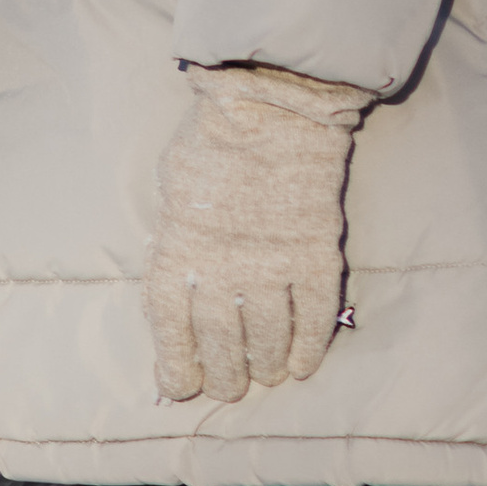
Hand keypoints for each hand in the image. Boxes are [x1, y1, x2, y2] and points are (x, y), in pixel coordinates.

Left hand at [146, 62, 367, 402]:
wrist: (272, 101)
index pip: (172, 333)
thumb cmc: (213, 141)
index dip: (176, 370)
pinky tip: (303, 364)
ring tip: (266, 374)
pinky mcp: (315, 255)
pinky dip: (309, 348)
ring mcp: (272, 265)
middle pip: (222, 348)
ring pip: (269, 342)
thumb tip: (174, 296)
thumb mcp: (171, 191)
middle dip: (225, 378)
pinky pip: (314, 318)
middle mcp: (224, 270)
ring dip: (266, 368)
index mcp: (180, 252)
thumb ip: (174, 245)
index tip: (182, 384)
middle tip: (230, 384)